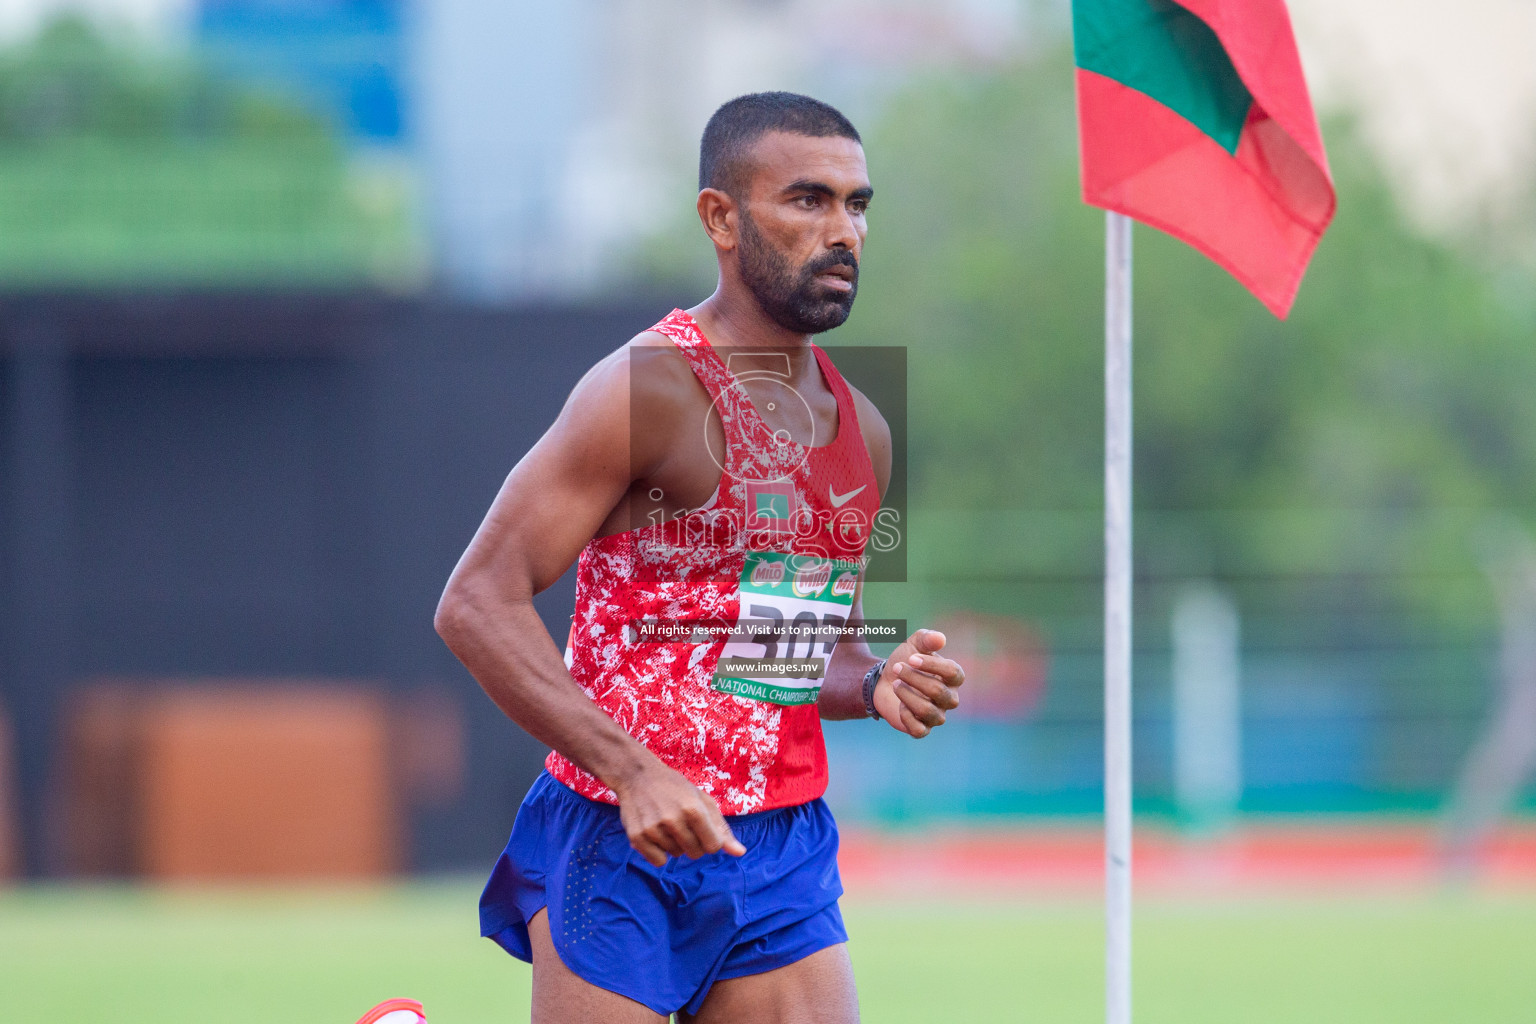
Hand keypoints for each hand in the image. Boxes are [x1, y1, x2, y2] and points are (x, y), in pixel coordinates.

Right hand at [613, 761, 746, 866]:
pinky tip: (655, 833)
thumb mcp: (702, 800)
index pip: (714, 846)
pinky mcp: (637, 837)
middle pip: (695, 853)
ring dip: (674, 844)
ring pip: (676, 855)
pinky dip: (659, 852)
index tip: (702, 828)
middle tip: (682, 823)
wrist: (637, 775)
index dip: (710, 839)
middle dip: (693, 842)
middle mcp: (673, 820)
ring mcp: (653, 829)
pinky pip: (658, 861)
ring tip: (666, 823)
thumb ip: (722, 828)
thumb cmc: (675, 787)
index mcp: (693, 809)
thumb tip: (740, 853)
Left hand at [873, 628, 964, 736]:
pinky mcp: (921, 729)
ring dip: (907, 695)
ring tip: (895, 684)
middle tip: (897, 668)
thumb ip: (927, 639)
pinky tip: (899, 705)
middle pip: (939, 692)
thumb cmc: (905, 662)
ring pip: (928, 711)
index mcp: (952, 678)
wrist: (884, 681)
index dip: (932, 665)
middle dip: (914, 678)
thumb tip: (940, 639)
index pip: (953, 672)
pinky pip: (919, 730)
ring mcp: (936, 715)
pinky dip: (906, 717)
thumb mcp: (914, 645)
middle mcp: (949, 698)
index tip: (911, 658)